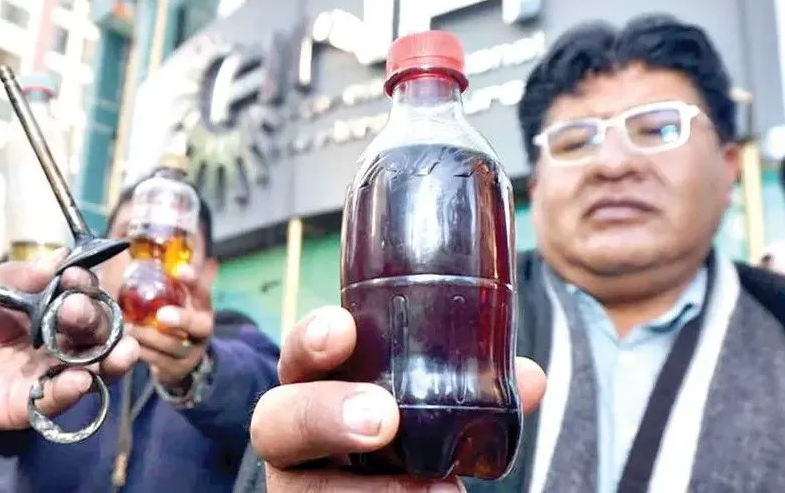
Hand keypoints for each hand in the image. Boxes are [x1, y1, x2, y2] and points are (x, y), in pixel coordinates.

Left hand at [0, 250, 140, 432]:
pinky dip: (74, 391)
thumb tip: (59, 259)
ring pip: (97, 369)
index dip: (86, 287)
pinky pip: (61, 400)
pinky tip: (79, 380)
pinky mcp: (33, 403)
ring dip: (113, 360)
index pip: (87, 295)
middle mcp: (64, 339)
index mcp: (57, 306)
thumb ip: (21, 275)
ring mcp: (51, 372)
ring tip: (119, 354)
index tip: (75, 278)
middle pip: (99, 332)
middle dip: (97, 320)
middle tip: (75, 310)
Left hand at [129, 264, 213, 387]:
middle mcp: (201, 329)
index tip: (180, 270)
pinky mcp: (176, 370)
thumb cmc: (173, 320)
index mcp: (201, 305)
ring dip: (149, 336)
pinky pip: (157, 362)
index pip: (203, 290)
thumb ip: (166, 275)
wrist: (183, 361)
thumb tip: (146, 238)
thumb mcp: (176, 297)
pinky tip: (125, 343)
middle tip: (162, 315)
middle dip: (181, 319)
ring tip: (129, 327)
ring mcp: (191, 352)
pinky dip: (140, 352)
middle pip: (196, 325)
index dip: (193, 280)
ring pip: (172, 346)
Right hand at [251, 305, 546, 491]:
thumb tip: (530, 377)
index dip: (310, 340)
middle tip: (383, 420)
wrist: (399, 487)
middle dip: (322, 416)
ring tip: (439, 490)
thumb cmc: (406, 436)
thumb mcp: (429, 407)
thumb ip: (468, 388)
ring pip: (306, 490)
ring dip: (368, 490)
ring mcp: (302, 487)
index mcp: (317, 387)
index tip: (344, 328)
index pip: (298, 356)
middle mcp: (294, 439)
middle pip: (274, 424)